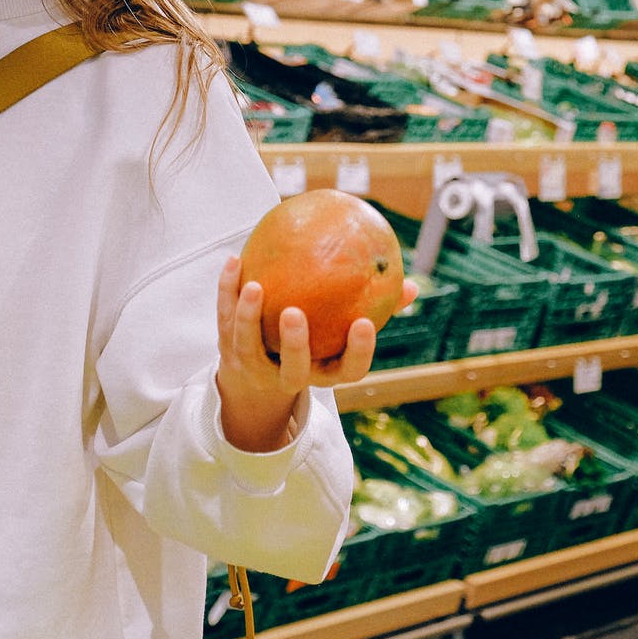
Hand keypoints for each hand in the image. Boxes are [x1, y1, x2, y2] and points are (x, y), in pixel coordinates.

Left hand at [214, 256, 417, 451]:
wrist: (256, 380)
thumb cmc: (316, 346)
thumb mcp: (343, 335)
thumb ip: (376, 310)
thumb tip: (412, 285)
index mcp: (323, 372)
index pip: (348, 371)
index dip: (357, 351)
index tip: (363, 323)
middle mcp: (290, 375)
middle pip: (294, 369)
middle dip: (294, 343)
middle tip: (294, 312)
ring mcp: (256, 366)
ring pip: (249, 345)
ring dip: (248, 316)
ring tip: (254, 284)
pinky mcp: (229, 350)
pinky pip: (225, 318)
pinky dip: (227, 289)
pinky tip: (235, 258)